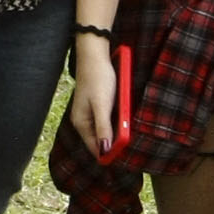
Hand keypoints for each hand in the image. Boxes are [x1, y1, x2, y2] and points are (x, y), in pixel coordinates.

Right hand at [67, 37, 118, 156]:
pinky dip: (115, 124)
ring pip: (104, 132)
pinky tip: (124, 122)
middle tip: (132, 146)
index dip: (110, 154)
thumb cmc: (97, 79)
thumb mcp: (102, 104)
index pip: (95, 148)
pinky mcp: (96, 108)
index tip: (126, 156)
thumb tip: (105, 149)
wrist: (95, 57)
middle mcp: (83, 121)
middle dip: (115, 146)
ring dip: (116, 135)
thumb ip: (103, 127)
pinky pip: (106, 123)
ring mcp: (89, 115)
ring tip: (129, 135)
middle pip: (100, 142)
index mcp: (81, 123)